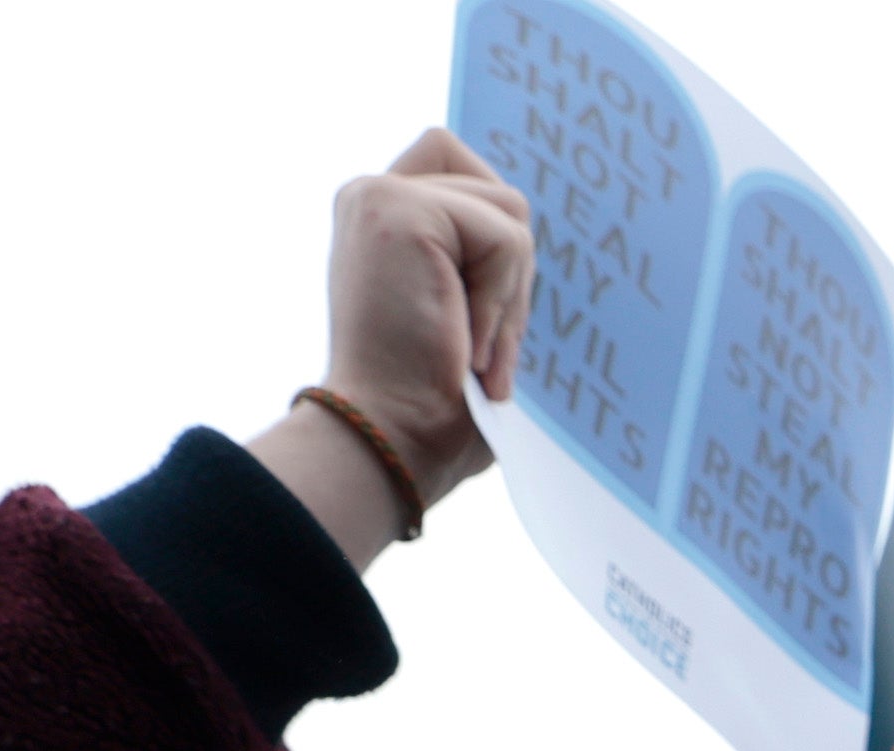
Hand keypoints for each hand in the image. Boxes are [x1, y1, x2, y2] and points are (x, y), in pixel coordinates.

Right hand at [260, 128, 536, 559]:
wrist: (389, 438)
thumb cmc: (430, 401)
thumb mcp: (462, 313)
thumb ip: (478, 258)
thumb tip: (522, 228)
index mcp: (382, 217)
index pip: (465, 168)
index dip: (498, 238)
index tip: (474, 316)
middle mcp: (372, 195)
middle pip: (500, 191)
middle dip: (512, 275)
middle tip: (477, 345)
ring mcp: (380, 196)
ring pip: (509, 211)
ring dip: (509, 294)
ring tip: (469, 348)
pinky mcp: (397, 209)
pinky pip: (505, 238)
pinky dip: (501, 302)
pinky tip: (465, 344)